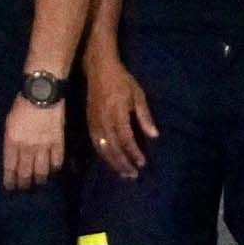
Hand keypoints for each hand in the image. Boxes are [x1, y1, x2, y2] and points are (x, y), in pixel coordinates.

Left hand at [1, 98, 65, 189]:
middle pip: (26, 172)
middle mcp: (27, 147)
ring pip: (41, 170)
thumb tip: (14, 155)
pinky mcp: (58, 142)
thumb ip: (12, 141)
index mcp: (12, 141)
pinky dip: (55, 168)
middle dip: (24, 183)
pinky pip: (56, 160)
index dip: (10, 179)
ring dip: (39, 179)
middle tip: (24, 190)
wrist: (43, 92)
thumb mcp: (9, 123)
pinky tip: (53, 172)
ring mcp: (44, 146)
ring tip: (39, 184)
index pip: (10, 167)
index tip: (10, 188)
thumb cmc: (22, 104)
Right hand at [84, 62, 153, 176]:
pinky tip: (110, 161)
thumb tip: (154, 135)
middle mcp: (104, 121)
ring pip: (103, 148)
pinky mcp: (89, 122)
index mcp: (117, 113)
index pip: (126, 139)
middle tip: (132, 175)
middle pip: (113, 148)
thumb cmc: (122, 81)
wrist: (99, 69)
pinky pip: (95, 143)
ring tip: (123, 173)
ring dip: (113, 162)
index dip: (134, 153)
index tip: (142, 163)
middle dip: (123, 163)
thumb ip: (144, 116)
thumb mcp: (138, 95)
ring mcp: (95, 122)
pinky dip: (103, 154)